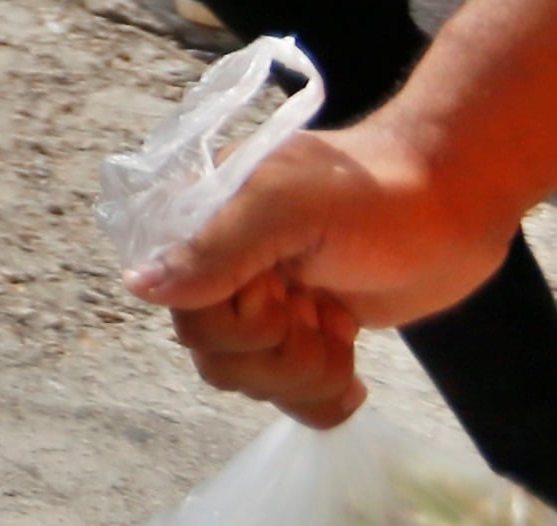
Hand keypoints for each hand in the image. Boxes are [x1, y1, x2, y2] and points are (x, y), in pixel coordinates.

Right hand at [137, 120, 522, 398]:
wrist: (452, 203)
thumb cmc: (370, 193)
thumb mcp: (285, 207)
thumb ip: (215, 250)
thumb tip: (139, 287)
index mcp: (205, 229)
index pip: (183, 310)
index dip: (235, 319)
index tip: (282, 288)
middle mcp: (228, 271)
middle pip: (215, 357)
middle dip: (278, 351)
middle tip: (318, 309)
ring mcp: (272, 308)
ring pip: (254, 382)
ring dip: (308, 371)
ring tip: (340, 328)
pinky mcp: (313, 336)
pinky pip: (293, 395)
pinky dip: (323, 398)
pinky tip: (352, 374)